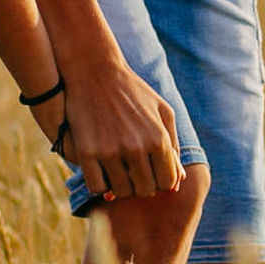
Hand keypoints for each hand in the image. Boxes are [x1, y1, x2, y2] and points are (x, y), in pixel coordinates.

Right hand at [61, 54, 180, 202]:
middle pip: (145, 190)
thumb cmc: (133, 92)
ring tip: (119, 169)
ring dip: (121, 185)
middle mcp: (136, 147)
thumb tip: (177, 183)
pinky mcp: (86, 152)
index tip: (152, 170)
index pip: (167, 183)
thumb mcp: (163, 111)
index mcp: (158, 138)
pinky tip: (102, 171)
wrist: (95, 72)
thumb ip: (173, 146)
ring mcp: (109, 151)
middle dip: (142, 183)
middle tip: (134, 170)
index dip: (161, 180)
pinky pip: (97, 187)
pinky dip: (101, 185)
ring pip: (121, 191)